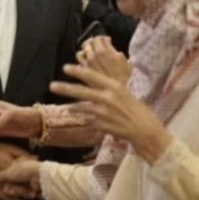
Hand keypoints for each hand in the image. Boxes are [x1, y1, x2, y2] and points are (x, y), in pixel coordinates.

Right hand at [0, 143, 37, 199]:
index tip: (39, 178)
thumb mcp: (8, 148)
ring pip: (10, 191)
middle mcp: (1, 174)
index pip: (21, 172)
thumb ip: (21, 153)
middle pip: (16, 183)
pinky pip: (2, 197)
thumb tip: (36, 157)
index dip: (31, 176)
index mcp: (6, 163)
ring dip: (21, 194)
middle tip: (38, 190)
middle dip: (28, 187)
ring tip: (31, 196)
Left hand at [50, 65, 172, 163]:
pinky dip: (84, 119)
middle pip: (81, 91)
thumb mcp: (126, 94)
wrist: (146, 131)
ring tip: (63, 107)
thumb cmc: (139, 111)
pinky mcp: (102, 125)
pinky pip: (88, 120)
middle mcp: (108, 98)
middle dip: (65, 88)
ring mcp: (104, 112)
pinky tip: (80, 119)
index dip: (77, 71)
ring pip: (82, 108)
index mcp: (115, 87)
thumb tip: (96, 85)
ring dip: (71, 107)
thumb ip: (110, 90)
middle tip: (52, 85)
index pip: (92, 76)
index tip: (65, 68)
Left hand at [76, 36, 130, 85]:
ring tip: (90, 54)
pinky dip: (82, 61)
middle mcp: (92, 56)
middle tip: (97, 45)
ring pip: (80, 52)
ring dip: (85, 51)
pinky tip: (86, 63)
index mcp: (103, 51)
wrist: (116, 94)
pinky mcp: (83, 73)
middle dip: (92, 42)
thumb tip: (108, 44)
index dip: (102, 38)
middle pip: (87, 43)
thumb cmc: (123, 78)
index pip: (98, 38)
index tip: (105, 40)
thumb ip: (114, 51)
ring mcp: (86, 64)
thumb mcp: (124, 62)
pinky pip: (79, 63)